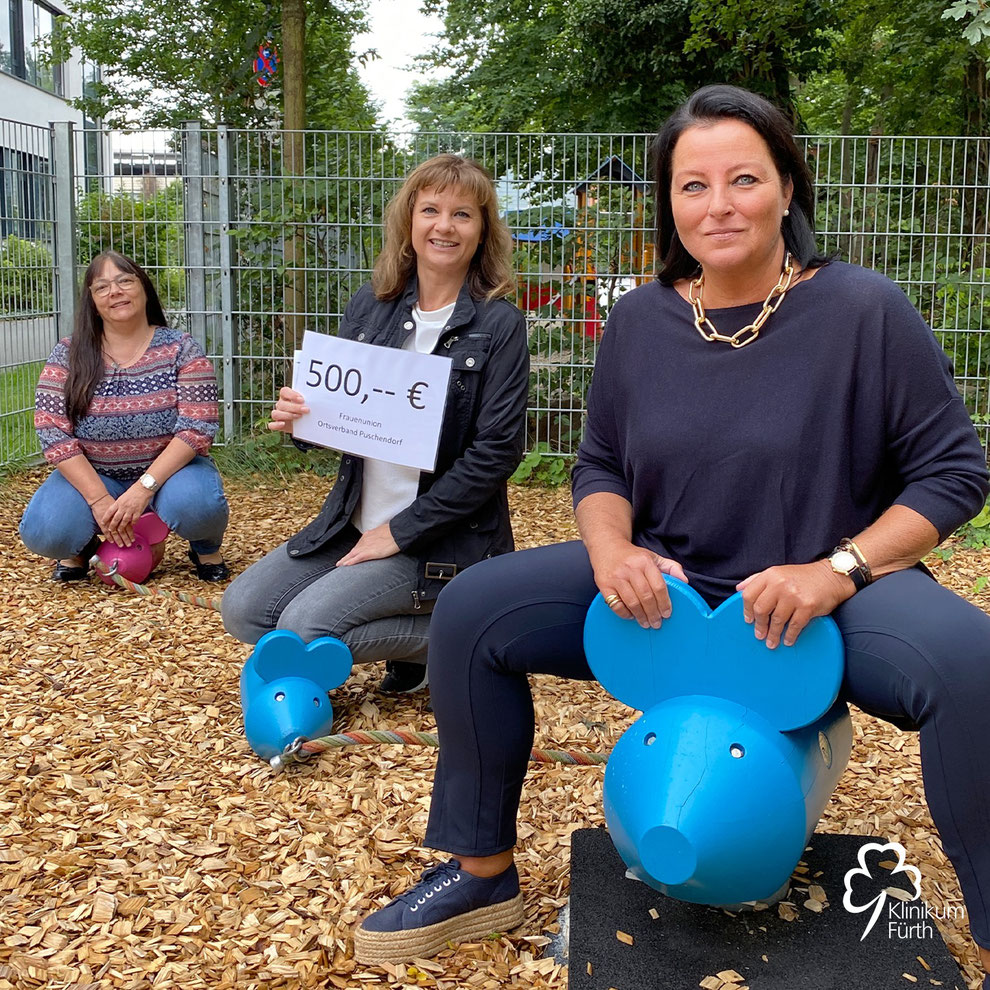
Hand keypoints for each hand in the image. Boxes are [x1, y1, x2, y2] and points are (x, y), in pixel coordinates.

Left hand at [99, 484, 153, 545]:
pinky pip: (134, 520)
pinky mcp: (138, 511)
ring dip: (122, 527)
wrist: (143, 488)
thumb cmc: (133, 491)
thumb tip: (115, 511)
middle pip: (116, 518)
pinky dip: (133, 523)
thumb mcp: (122, 497)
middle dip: (112, 526)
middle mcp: (124, 507)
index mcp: (118, 502)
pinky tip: (132, 526)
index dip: (105, 518)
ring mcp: (131, 509)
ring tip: (120, 531)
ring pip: (124, 521)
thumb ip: (119, 504)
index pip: (109, 512)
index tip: (102, 523)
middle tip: (111, 530)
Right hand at [267, 386, 308, 432]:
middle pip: (282, 404)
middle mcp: (281, 404)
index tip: (302, 399)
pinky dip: (276, 425)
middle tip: (306, 410)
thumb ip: (311, 401)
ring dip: (287, 415)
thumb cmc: (307, 411)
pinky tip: (283, 424)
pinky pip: (272, 425)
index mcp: (286, 396)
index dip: (292, 394)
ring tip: (299, 417)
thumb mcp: (309, 405)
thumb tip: (320, 400)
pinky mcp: (278, 424)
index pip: (284, 391)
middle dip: (295, 407)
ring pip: (276, 414)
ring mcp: (278, 414)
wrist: (305, 424)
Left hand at [336, 523, 399, 565]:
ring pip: (352, 554)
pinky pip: (357, 558)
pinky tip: (345, 565)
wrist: (397, 532)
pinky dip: (351, 562)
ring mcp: (366, 546)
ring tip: (339, 565)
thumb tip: (381, 541)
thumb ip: (380, 537)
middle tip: (340, 562)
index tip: (350, 555)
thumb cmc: (394, 532)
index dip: (353, 551)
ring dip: (345, 560)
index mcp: (368, 535)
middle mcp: (365, 540)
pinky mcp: (369, 552)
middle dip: (346, 557)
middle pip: (353, 550)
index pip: (359, 545)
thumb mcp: (384, 533)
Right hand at [590, 539, 688, 628]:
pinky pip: (616, 604)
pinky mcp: (604, 584)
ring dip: (641, 616)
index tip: (667, 613)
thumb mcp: (653, 557)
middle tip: (657, 623)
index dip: (664, 602)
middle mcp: (630, 569)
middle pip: (646, 596)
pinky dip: (624, 613)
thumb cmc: (632, 556)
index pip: (659, 586)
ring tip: (646, 623)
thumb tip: (684, 581)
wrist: (606, 547)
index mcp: (645, 562)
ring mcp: (616, 577)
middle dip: (653, 613)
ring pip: (632, 602)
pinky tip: (631, 615)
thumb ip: (671, 567)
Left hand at [736, 560, 853, 648]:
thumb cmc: (802, 576)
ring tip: (771, 642)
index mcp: (770, 575)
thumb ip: (757, 579)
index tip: (748, 620)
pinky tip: (787, 640)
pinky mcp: (807, 606)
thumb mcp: (777, 572)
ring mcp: (794, 595)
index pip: (749, 595)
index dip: (746, 610)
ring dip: (773, 634)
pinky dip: (789, 635)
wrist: (831, 577)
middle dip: (759, 625)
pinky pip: (794, 625)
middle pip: (761, 609)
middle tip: (759, 635)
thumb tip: (738, 589)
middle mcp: (780, 584)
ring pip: (777, 620)